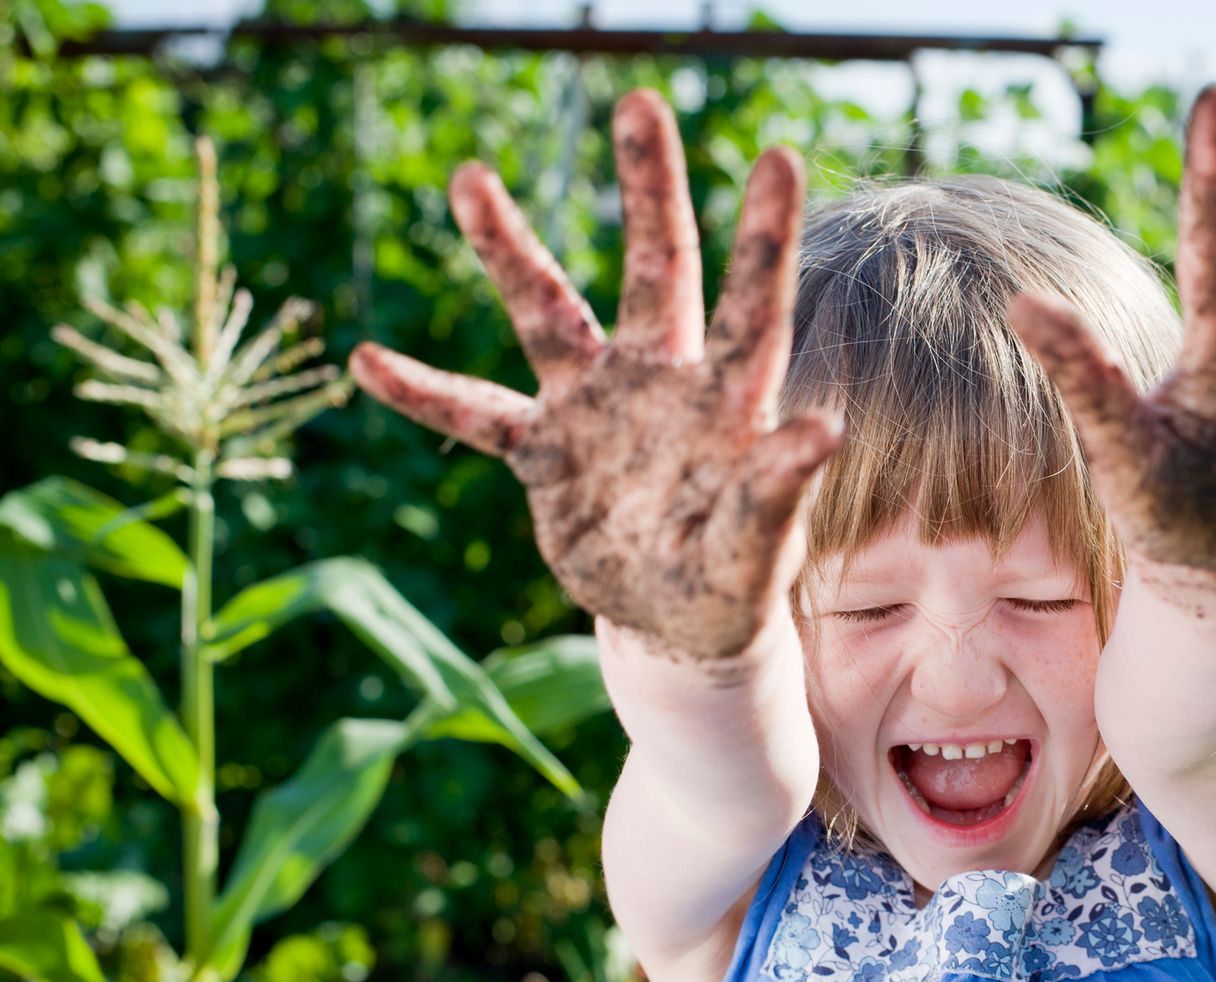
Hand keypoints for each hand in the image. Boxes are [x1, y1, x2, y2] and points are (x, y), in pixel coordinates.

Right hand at [350, 91, 840, 659]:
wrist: (679, 622)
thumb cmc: (734, 579)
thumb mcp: (757, 546)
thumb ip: (778, 490)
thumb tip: (825, 428)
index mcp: (727, 401)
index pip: (750, 306)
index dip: (763, 237)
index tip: (779, 155)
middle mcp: (662, 381)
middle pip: (654, 270)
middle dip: (647, 190)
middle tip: (638, 102)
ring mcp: (597, 408)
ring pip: (549, 314)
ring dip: (511, 251)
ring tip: (471, 178)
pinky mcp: (545, 452)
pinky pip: (476, 414)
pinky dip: (426, 394)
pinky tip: (367, 361)